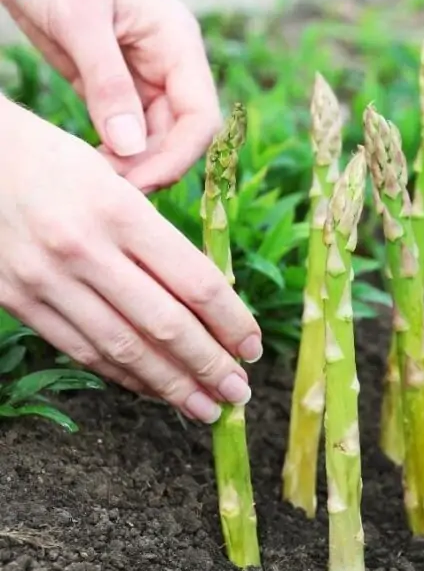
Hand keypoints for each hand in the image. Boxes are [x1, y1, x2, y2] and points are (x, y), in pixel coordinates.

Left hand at [0, 0, 220, 192]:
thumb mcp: (80, 18)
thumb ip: (108, 84)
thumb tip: (130, 147)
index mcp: (177, 44)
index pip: (201, 116)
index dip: (180, 156)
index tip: (141, 181)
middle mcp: (168, 65)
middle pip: (180, 135)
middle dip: (151, 166)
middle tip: (110, 189)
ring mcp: (143, 76)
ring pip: (155, 138)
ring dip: (132, 163)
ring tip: (95, 177)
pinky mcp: (115, 84)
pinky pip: (128, 130)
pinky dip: (115, 152)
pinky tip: (90, 160)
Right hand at [0, 98, 262, 422]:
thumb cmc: (56, 163)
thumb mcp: (117, 181)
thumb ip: (159, 240)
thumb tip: (208, 301)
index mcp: (120, 211)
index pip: (195, 282)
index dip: (232, 323)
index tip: (253, 348)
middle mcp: (84, 249)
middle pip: (165, 325)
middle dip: (210, 366)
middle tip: (239, 393)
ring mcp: (46, 280)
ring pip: (123, 349)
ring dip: (171, 385)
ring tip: (204, 407)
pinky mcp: (18, 301)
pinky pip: (81, 351)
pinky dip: (123, 375)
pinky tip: (152, 388)